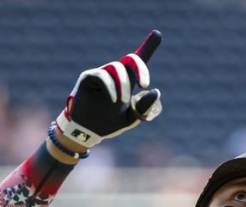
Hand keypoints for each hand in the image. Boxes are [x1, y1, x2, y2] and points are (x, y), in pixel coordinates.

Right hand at [55, 30, 163, 148]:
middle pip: (131, 59)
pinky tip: (114, 100)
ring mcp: (102, 74)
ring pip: (117, 68)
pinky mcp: (88, 78)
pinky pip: (102, 75)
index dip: (148, 46)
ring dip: (123, 84)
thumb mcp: (132, 118)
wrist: (88, 132)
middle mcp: (115, 74)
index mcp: (127, 81)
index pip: (138, 61)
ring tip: (122, 101)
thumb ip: (144, 106)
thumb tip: (155, 91)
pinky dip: (110, 87)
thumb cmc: (109, 123)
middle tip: (145, 85)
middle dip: (141, 68)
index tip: (157, 34)